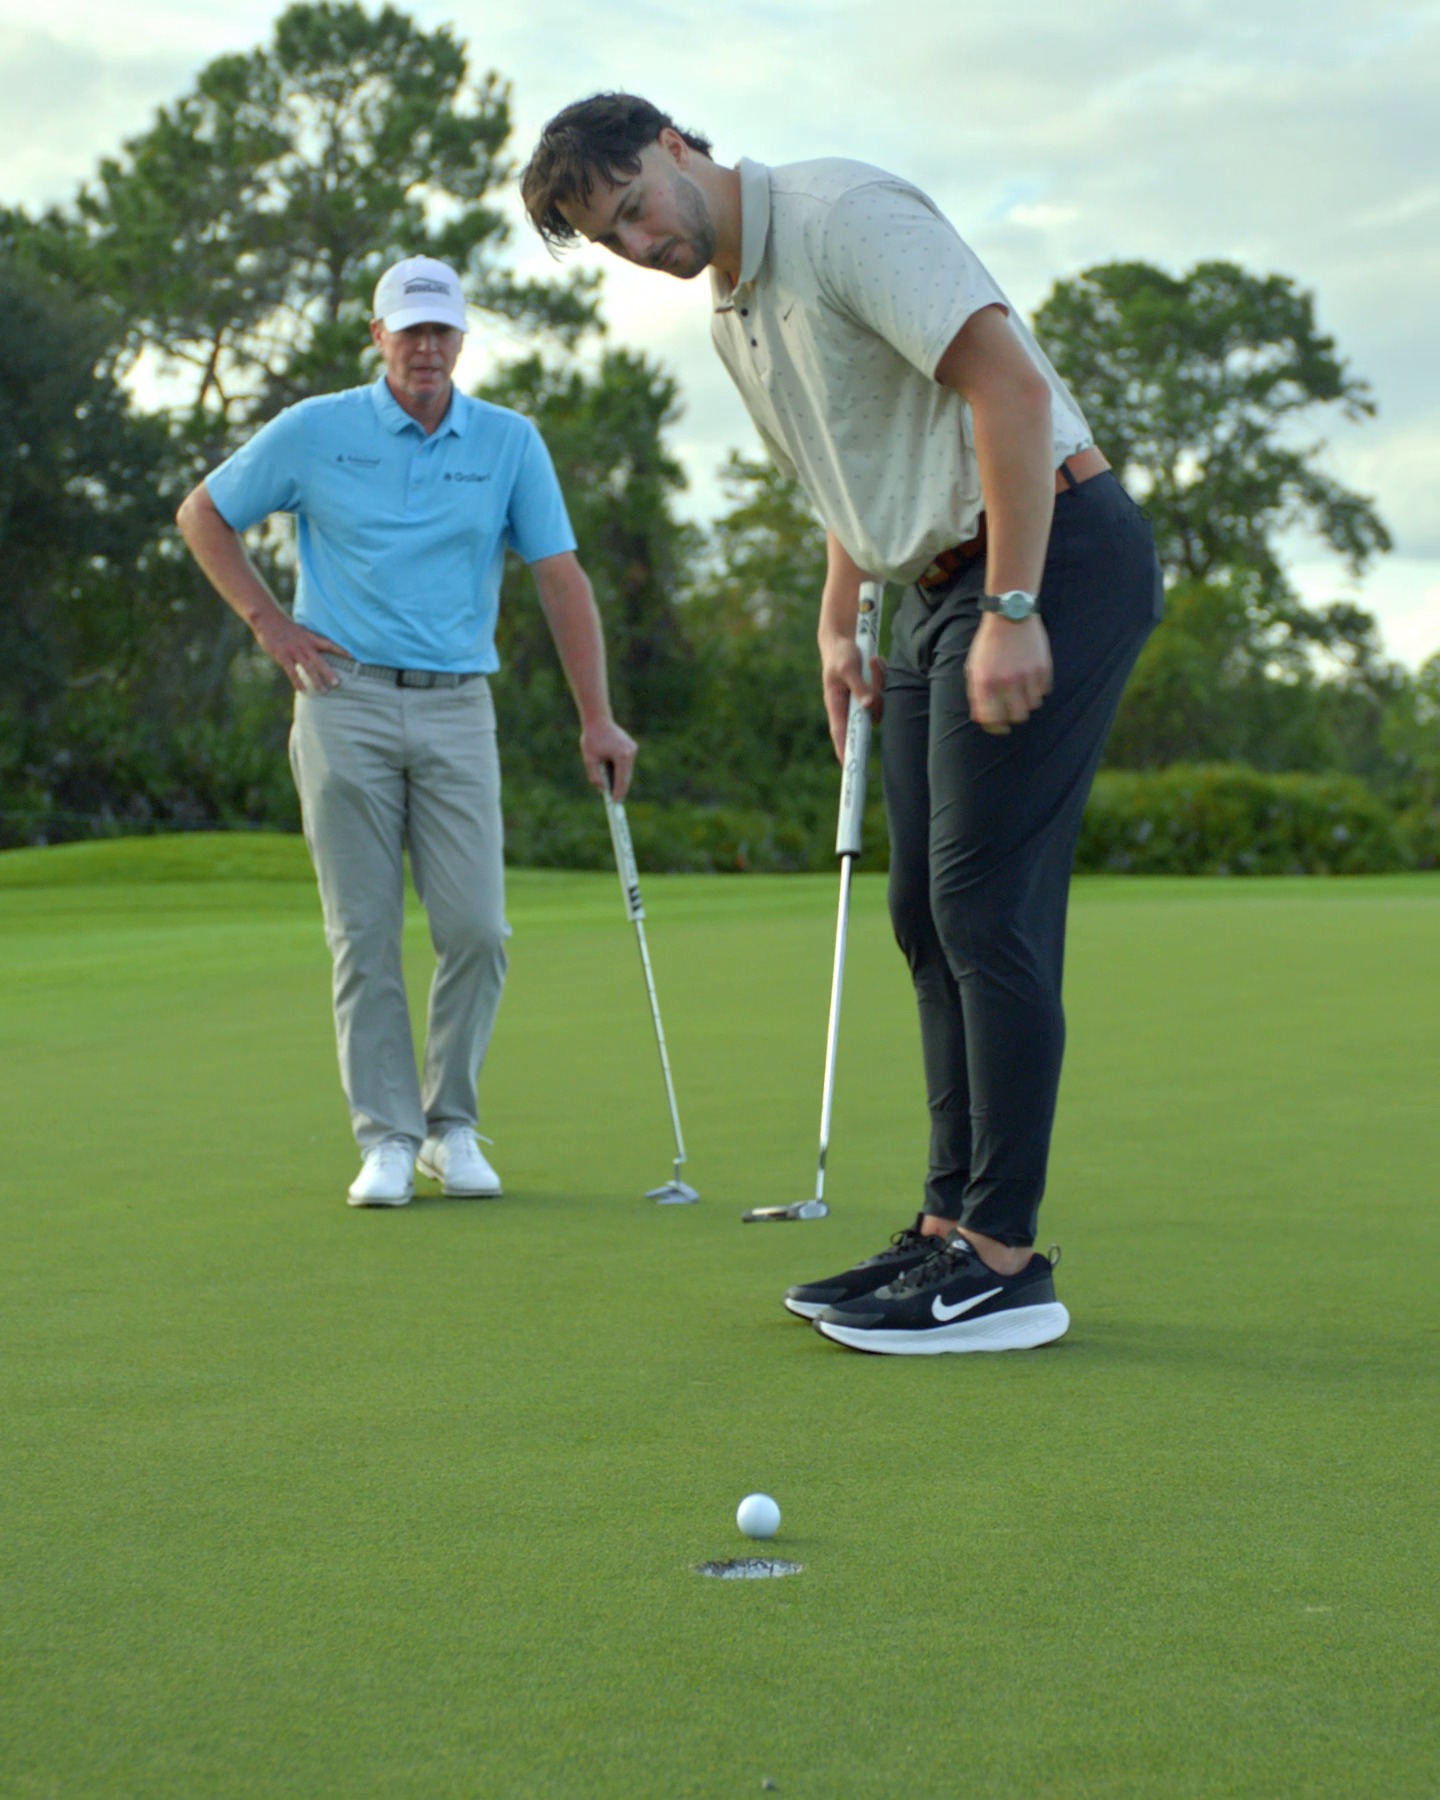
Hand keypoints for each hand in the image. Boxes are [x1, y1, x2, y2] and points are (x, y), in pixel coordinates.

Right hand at [251, 612, 351, 693]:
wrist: (268, 619)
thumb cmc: (285, 627)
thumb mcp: (302, 632)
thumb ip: (310, 642)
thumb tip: (319, 651)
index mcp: (311, 638)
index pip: (329, 644)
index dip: (340, 650)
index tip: (352, 656)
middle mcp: (305, 645)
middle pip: (320, 661)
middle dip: (329, 673)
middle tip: (338, 684)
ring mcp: (294, 651)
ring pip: (308, 668)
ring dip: (316, 681)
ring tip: (324, 692)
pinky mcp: (282, 656)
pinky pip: (292, 672)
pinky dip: (298, 682)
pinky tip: (303, 691)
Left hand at [583, 719, 638, 798]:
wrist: (598, 720)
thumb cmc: (592, 738)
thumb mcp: (590, 759)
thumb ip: (595, 776)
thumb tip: (601, 790)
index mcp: (621, 756)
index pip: (621, 779)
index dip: (618, 793)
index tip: (615, 803)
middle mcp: (630, 752)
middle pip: (626, 776)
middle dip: (621, 789)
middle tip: (616, 802)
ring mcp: (632, 749)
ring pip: (627, 770)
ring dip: (621, 780)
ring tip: (616, 794)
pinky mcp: (632, 747)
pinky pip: (627, 763)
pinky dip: (621, 771)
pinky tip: (616, 779)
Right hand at [820, 636, 884, 762]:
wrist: (845, 638)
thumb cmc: (841, 654)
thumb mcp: (847, 668)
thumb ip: (859, 687)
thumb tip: (869, 706)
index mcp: (836, 705)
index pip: (841, 733)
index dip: (845, 750)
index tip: (850, 766)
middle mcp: (851, 707)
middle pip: (871, 715)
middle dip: (877, 694)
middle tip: (872, 664)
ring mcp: (863, 701)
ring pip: (882, 702)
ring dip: (881, 679)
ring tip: (872, 659)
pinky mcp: (874, 692)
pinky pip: (887, 691)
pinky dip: (884, 675)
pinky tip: (875, 660)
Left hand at [965, 614, 1051, 733]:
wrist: (1010, 614)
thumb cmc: (989, 643)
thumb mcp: (974, 666)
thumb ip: (976, 694)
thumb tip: (980, 719)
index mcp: (985, 682)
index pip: (993, 718)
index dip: (996, 726)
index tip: (999, 725)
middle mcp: (1006, 681)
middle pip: (1017, 717)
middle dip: (1013, 715)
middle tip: (1012, 708)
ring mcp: (1027, 674)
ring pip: (1033, 706)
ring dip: (1027, 702)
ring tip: (1021, 690)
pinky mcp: (1043, 667)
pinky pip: (1044, 691)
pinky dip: (1038, 689)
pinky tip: (1031, 678)